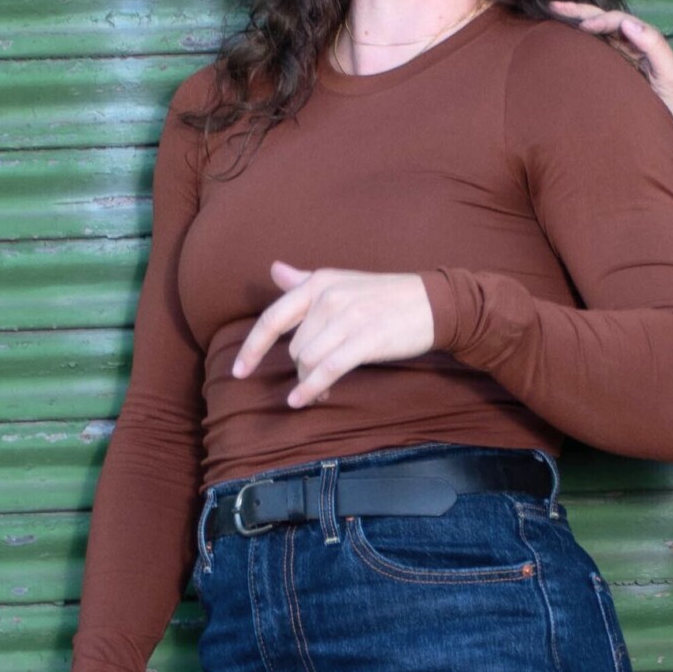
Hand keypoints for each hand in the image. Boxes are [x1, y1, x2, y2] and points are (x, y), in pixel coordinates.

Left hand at [231, 261, 436, 408]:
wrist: (433, 302)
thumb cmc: (385, 297)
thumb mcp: (343, 282)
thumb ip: (305, 281)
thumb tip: (274, 270)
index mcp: (318, 282)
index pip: (273, 317)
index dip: (252, 347)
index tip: (239, 371)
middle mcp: (329, 296)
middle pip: (294, 347)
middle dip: (300, 370)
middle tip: (312, 383)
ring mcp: (348, 317)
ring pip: (308, 360)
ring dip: (309, 383)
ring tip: (320, 391)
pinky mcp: (366, 338)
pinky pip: (327, 369)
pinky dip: (312, 388)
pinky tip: (304, 401)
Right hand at [549, 0, 672, 150]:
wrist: (663, 131)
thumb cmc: (670, 104)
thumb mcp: (671, 73)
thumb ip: (655, 46)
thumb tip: (627, 22)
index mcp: (643, 41)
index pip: (619, 21)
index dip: (602, 19)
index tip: (585, 27)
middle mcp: (628, 44)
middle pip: (603, 20)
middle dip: (580, 11)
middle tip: (555, 6)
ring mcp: (616, 56)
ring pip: (594, 31)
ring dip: (574, 19)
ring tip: (552, 10)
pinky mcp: (607, 70)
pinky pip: (591, 48)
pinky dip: (574, 38)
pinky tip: (558, 32)